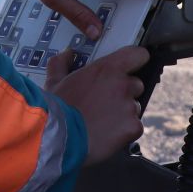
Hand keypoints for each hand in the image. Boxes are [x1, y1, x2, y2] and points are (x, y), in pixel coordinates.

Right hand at [46, 46, 149, 165]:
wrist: (60, 138)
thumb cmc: (57, 109)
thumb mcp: (54, 82)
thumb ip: (62, 63)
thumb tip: (67, 54)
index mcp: (107, 69)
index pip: (138, 55)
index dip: (135, 60)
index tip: (129, 67)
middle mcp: (123, 85)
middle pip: (136, 84)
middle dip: (124, 92)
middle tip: (105, 102)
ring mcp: (130, 107)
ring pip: (135, 107)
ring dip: (124, 112)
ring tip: (103, 121)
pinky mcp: (133, 127)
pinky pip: (135, 127)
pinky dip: (125, 131)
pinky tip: (108, 134)